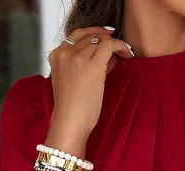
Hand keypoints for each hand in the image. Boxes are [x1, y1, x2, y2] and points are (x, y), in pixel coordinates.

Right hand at [47, 27, 133, 143]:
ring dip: (115, 44)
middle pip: (89, 35)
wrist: (69, 121)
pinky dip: (121, 46)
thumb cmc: (71, 108)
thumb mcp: (71, 81)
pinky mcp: (93, 65)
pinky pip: (109, 45)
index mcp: (56, 55)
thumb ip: (84, 66)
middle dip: (105, 39)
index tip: (106, 38)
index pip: (77, 35)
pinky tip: (127, 53)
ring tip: (125, 53)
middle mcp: (65, 52)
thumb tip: (107, 58)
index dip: (94, 34)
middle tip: (118, 46)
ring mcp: (78, 57)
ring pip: (100, 39)